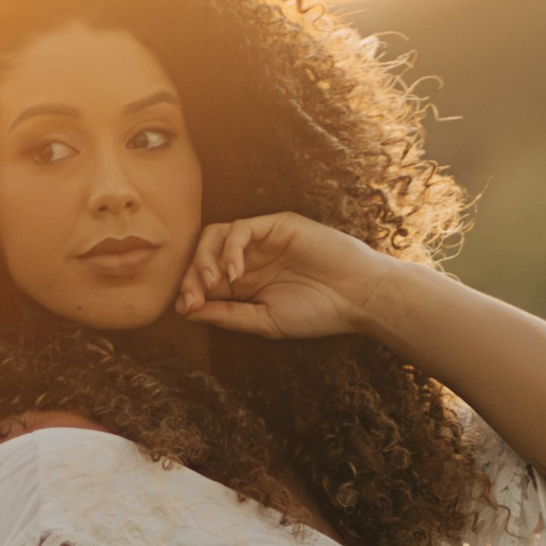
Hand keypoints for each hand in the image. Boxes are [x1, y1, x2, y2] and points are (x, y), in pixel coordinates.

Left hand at [174, 213, 388, 342]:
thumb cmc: (318, 312)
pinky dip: (230, 249)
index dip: (189, 291)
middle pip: (203, 254)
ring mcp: (262, 240)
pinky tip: (235, 274)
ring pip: (215, 235)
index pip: (203, 278)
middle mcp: (250, 258)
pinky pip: (240, 228)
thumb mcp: (265, 321)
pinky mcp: (276, 224)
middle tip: (194, 297)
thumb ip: (228, 315)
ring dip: (205, 259)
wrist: (358, 297)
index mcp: (246, 283)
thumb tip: (187, 312)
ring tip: (213, 283)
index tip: (186, 309)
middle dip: (192, 275)